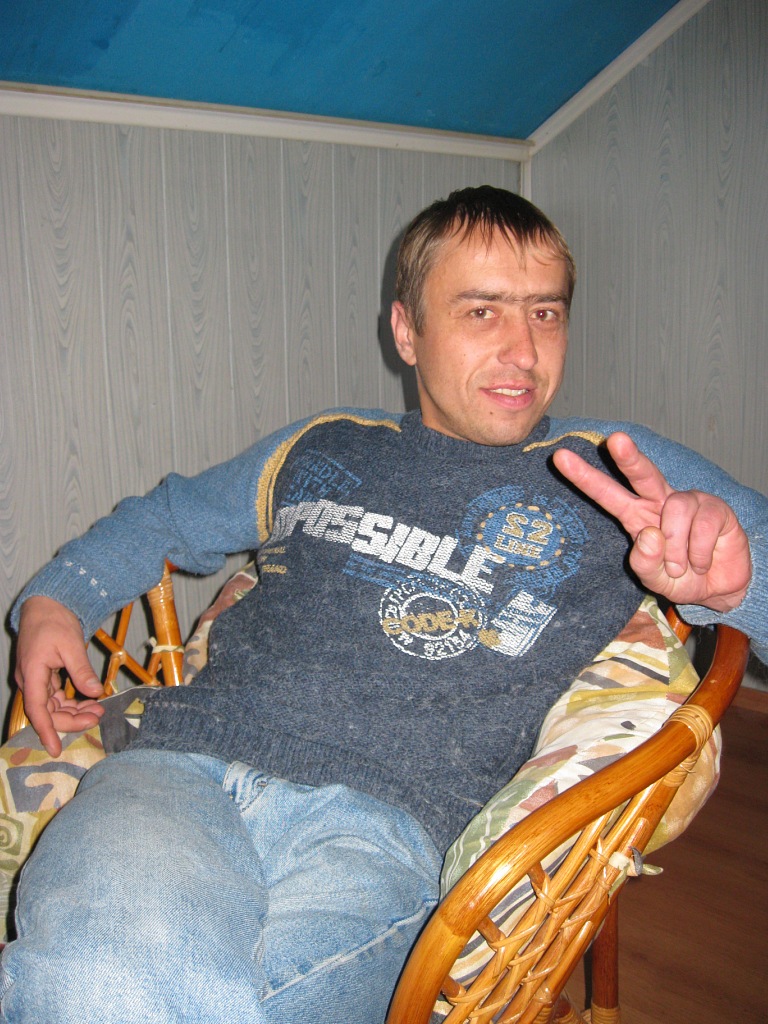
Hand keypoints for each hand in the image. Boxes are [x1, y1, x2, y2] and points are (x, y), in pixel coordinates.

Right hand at [15, 596, 104, 756]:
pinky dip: (71, 702)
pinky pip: (56, 697)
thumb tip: (95, 692)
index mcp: (32, 674)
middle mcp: (30, 681)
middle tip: (97, 717)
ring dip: (74, 711)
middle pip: (48, 712)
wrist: (46, 605)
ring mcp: (36, 679)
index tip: (55, 748)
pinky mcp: (44, 676)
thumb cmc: (54, 622)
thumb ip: (81, 670)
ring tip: (98, 710)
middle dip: (72, 719)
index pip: (37, 710)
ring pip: (53, 706)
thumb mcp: (71, 645)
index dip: (47, 731)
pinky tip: (89, 701)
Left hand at [552, 432, 751, 612]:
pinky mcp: (716, 508)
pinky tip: (702, 562)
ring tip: (683, 567)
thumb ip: (645, 563)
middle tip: (615, 440)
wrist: (721, 587)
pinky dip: (699, 553)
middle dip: (629, 457)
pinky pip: (702, 526)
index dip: (584, 477)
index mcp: (635, 515)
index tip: (560, 458)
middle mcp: (659, 501)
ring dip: (677, 549)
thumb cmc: (680, 577)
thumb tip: (650, 534)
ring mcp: (689, 501)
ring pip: (676, 510)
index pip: (606, 493)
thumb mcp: (654, 579)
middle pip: (643, 473)